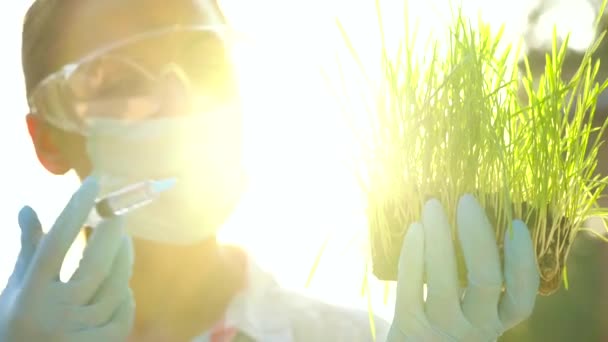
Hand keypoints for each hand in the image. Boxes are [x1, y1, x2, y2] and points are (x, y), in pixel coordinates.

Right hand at [0, 177, 134, 340]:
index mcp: (29, 293)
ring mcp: (77, 333)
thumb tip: (28, 208)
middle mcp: (53, 313)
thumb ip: (29, 249)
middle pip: (93, 268)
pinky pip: (123, 314)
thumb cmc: (19, 323)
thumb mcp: (16, 288)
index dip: (75, 209)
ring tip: (124, 245)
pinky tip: (122, 285)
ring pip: (115, 290)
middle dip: (111, 238)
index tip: (94, 182)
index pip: (56, 243)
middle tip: (118, 218)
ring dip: (123, 262)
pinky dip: (125, 296)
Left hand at [387, 194, 538, 340]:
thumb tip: (479, 223)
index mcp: (495, 323)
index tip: (517, 223)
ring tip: (433, 205)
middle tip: (467, 200)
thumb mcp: (470, 314)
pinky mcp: (409, 328)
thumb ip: (478, 285)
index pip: (521, 298)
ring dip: (439, 237)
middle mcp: (474, 330)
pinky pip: (411, 288)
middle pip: (485, 280)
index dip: (522, 261)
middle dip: (478, 236)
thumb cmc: (443, 329)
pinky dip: (413, 256)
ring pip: (445, 281)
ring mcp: (441, 330)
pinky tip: (414, 229)